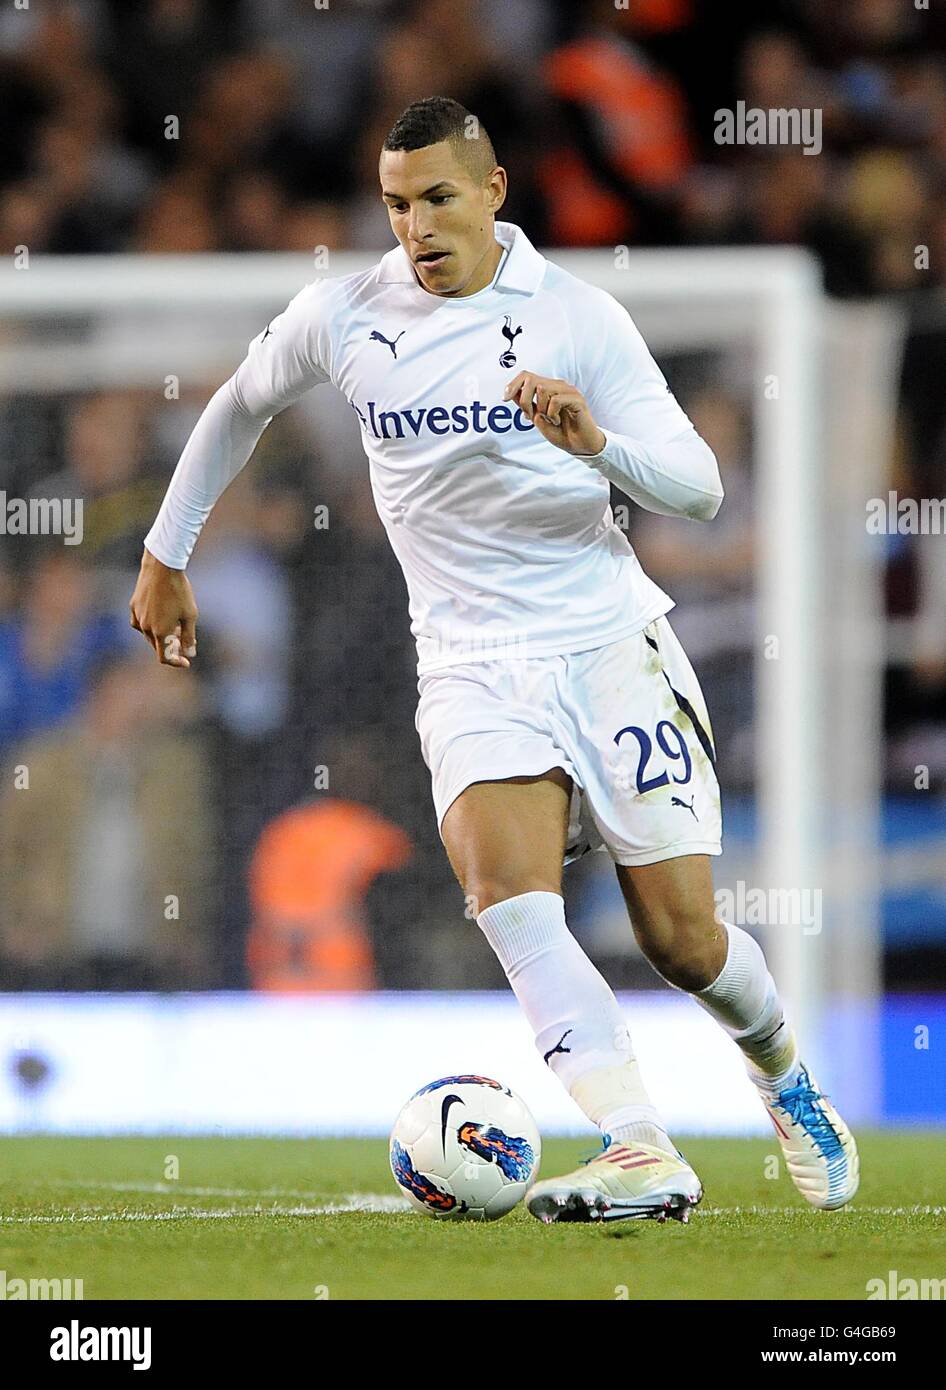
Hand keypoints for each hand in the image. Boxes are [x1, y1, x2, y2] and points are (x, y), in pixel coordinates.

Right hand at [129, 548, 197, 667]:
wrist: (162, 567)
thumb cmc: (179, 591)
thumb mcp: (190, 615)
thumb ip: (188, 637)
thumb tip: (189, 654)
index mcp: (160, 632)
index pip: (164, 657)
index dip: (176, 662)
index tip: (186, 662)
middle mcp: (145, 627)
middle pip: (158, 646)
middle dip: (172, 647)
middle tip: (186, 642)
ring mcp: (137, 616)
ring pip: (149, 634)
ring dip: (162, 636)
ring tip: (177, 627)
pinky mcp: (133, 606)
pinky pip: (141, 623)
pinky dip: (151, 626)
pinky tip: (160, 618)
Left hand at [503, 371, 605, 456]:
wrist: (580, 446)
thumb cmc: (562, 433)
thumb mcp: (538, 419)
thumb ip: (527, 406)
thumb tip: (512, 394)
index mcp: (549, 389)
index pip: (527, 376)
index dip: (513, 384)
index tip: (505, 398)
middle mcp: (558, 386)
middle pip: (532, 380)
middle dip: (525, 399)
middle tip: (529, 416)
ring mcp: (568, 391)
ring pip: (543, 389)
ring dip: (540, 408)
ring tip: (549, 420)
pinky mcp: (577, 399)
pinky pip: (556, 401)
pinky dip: (552, 414)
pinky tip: (558, 421)